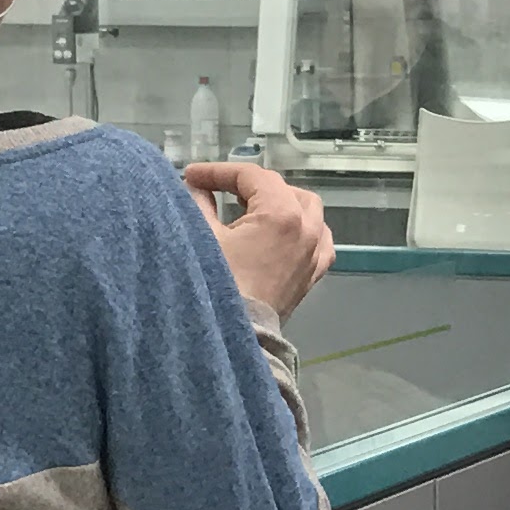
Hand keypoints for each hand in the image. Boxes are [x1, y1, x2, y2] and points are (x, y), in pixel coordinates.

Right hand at [186, 161, 332, 317]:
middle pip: (280, 188)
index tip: (191, 176)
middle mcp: (308, 228)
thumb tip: (196, 188)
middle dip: (247, 185)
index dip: (217, 171)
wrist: (238, 338)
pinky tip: (282, 234)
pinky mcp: (314, 273)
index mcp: (282, 214)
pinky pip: (318, 239)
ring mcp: (316, 252)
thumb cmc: (219, 286)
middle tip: (215, 190)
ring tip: (250, 207)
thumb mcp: (203, 238)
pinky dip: (302, 228)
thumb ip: (199, 203)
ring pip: (306, 209)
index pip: (251, 176)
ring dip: (278, 201)